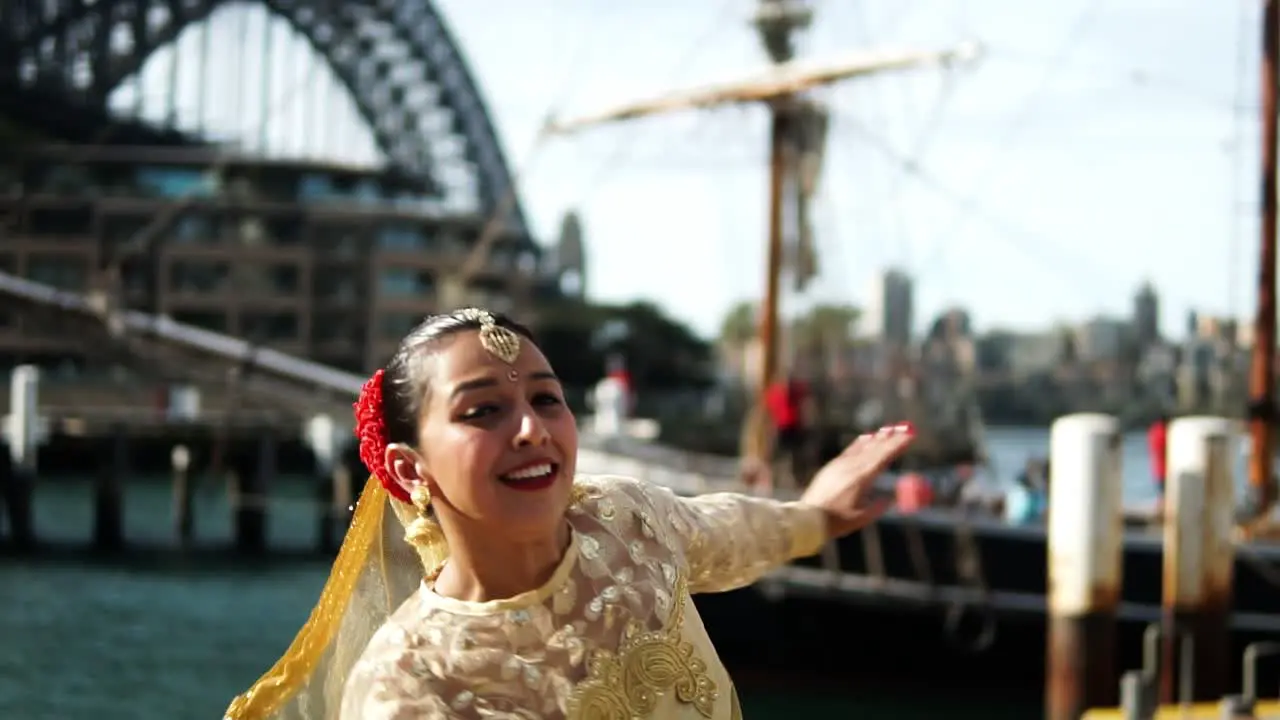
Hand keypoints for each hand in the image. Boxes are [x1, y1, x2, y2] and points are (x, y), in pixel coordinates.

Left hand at [799, 423, 914, 537]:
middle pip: (875, 449)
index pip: (884, 457)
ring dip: (878, 438)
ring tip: (890, 429)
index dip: (898, 445)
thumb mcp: (863, 517)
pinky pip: (850, 450)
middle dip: (892, 438)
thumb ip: (878, 507)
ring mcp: (840, 465)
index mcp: (862, 479)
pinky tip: (867, 437)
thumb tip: (889, 499)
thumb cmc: (837, 521)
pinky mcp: (832, 466)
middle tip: (906, 427)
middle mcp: (851, 467)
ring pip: (863, 447)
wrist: (809, 517)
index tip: (911, 437)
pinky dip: (860, 443)